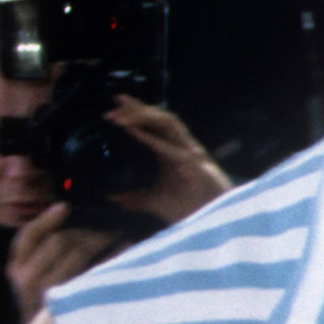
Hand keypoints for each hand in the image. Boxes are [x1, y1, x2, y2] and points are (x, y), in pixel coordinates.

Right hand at [5, 202, 119, 319]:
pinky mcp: (73, 301)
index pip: (28, 236)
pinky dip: (113, 255)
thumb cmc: (46, 303)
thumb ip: (44, 252)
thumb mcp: (33, 278)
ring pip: (78, 251)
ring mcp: (50, 291)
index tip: (66, 206)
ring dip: (102, 237)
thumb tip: (70, 215)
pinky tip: (126, 246)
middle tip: (109, 222)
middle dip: (87, 228)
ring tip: (118, 231)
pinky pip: (96, 270)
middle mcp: (28, 280)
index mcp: (16, 270)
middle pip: (60, 239)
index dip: (47, 219)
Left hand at [107, 97, 231, 223]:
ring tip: (121, 118)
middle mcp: (180, 147)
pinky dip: (151, 138)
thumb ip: (135, 198)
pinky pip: (170, 146)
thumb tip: (114, 199)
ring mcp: (189, 152)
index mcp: (170, 152)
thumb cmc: (188, 209)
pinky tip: (134, 132)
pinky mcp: (194, 163)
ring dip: (144, 116)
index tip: (115, 101)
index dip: (136, 110)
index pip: (152, 124)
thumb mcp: (154, 201)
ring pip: (168, 122)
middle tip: (114, 103)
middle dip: (137, 107)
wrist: (210, 222)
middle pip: (159, 117)